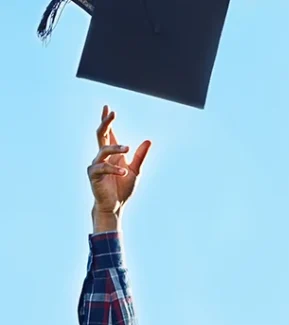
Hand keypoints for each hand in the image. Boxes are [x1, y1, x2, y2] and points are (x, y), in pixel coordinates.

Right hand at [88, 106, 151, 231]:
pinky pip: (102, 168)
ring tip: (127, 148)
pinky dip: (114, 169)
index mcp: (112, 154)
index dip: (107, 121)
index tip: (108, 108)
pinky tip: (124, 172)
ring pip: (103, 150)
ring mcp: (96, 164)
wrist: (115, 205)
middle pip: (101, 135)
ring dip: (116, 148)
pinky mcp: (93, 175)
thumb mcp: (136, 170)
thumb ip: (140, 156)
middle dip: (106, 123)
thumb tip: (148, 141)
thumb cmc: (123, 187)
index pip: (109, 133)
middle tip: (112, 114)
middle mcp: (102, 156)